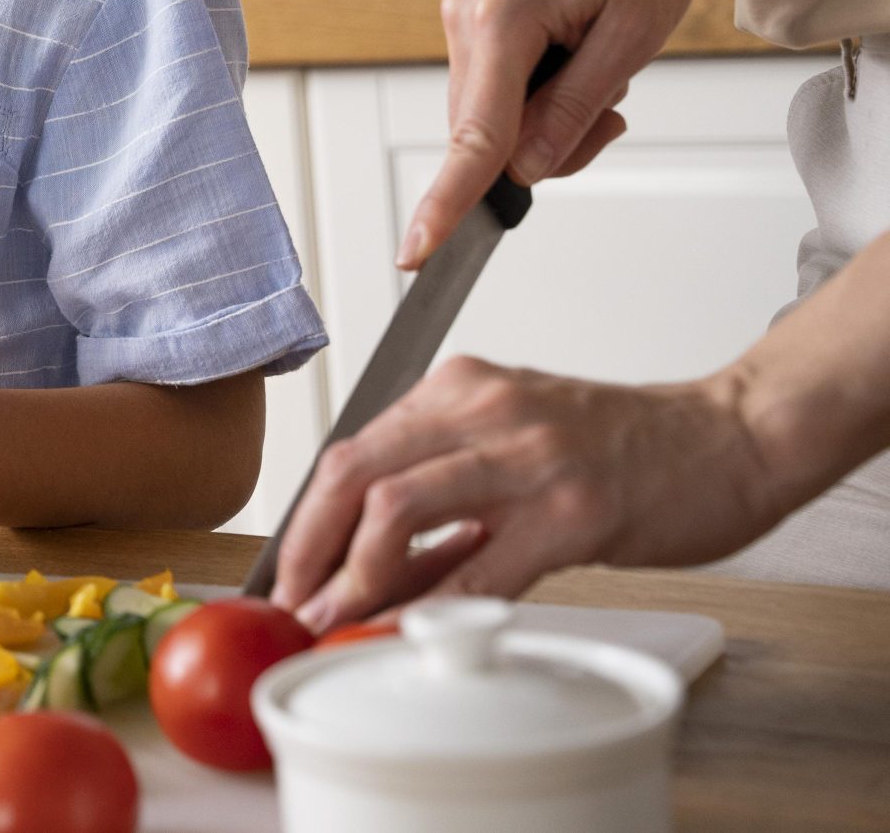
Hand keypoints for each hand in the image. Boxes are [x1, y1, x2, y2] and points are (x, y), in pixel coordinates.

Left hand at [270, 356, 782, 632]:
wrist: (729, 438)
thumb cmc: (623, 448)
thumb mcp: (513, 445)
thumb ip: (443, 493)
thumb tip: (367, 568)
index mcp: (458, 387)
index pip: (350, 449)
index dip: (306, 519)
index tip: (291, 571)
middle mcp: (482, 408)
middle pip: (353, 470)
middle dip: (309, 545)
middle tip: (297, 601)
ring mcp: (527, 457)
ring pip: (396, 506)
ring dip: (354, 576)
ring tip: (339, 619)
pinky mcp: (572, 511)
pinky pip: (478, 568)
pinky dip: (431, 607)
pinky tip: (413, 633)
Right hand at [399, 0, 727, 266]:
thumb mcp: (634, 32)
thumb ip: (575, 107)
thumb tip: (532, 168)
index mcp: (501, 19)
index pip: (473, 135)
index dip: (447, 201)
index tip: (417, 250)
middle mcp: (465, 18)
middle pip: (488, 133)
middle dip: (550, 143)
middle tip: (614, 110)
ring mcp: (463, 16)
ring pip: (494, 113)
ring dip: (550, 114)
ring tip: (604, 65)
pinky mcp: (474, 16)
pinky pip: (496, 85)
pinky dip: (540, 90)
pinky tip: (579, 55)